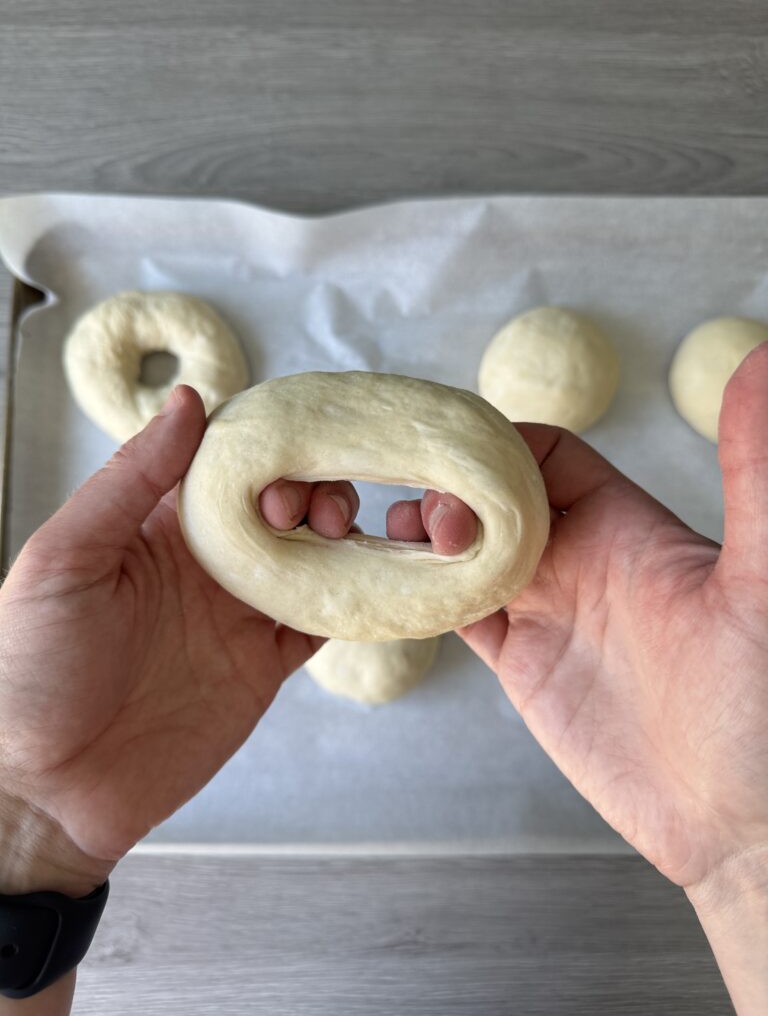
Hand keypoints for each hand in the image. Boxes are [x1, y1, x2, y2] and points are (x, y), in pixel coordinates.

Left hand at [0, 386, 475, 901]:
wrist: (48, 794)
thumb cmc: (29, 672)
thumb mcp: (63, 560)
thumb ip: (128, 480)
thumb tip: (188, 402)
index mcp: (155, 527)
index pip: (225, 463)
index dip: (265, 444)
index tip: (295, 435)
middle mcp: (205, 562)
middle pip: (280, 502)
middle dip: (310, 487)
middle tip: (310, 507)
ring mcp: (239, 613)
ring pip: (313, 554)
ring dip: (339, 534)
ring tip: (344, 532)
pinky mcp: (264, 664)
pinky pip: (321, 622)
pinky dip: (353, 600)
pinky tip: (372, 581)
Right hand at [454, 346, 767, 1012]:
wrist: (737, 821)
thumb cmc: (763, 706)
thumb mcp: (760, 584)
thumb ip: (753, 476)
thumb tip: (762, 357)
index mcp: (623, 523)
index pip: (541, 453)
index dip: (493, 442)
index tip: (448, 449)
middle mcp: (577, 558)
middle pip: (488, 497)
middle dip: (445, 486)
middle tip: (414, 506)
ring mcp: (545, 612)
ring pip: (462, 551)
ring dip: (422, 535)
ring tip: (387, 535)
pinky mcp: (521, 665)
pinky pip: (456, 613)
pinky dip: (418, 594)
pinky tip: (389, 585)